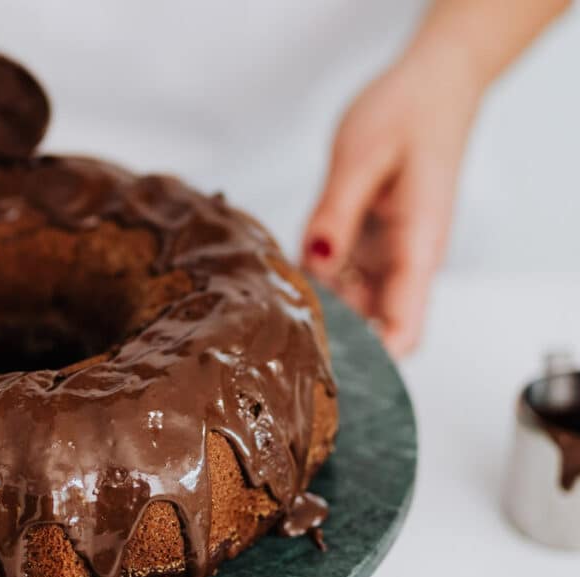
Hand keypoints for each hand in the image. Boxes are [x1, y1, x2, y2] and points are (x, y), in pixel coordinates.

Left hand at [302, 49, 483, 356]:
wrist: (430, 85)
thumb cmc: (407, 112)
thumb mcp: (360, 157)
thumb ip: (335, 214)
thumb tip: (315, 262)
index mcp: (417, 247)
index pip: (404, 329)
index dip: (371, 359)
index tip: (327, 365)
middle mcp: (405, 260)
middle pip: (373, 326)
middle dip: (332, 337)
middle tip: (280, 334)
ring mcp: (386, 253)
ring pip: (350, 305)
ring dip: (317, 308)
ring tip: (272, 304)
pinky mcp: (368, 241)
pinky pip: (337, 275)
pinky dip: (313, 278)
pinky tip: (283, 272)